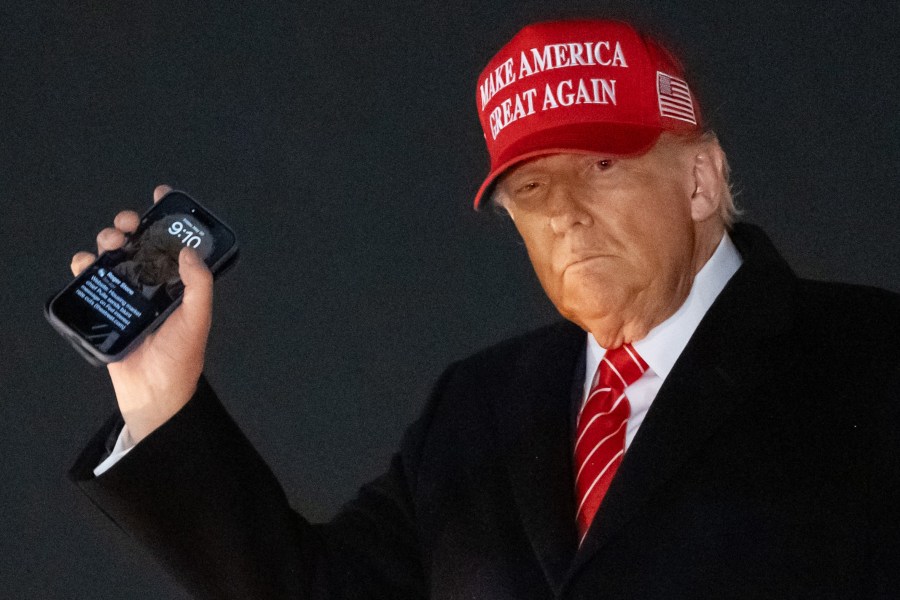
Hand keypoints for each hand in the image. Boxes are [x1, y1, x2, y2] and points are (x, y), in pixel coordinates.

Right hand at [70, 185, 213, 442]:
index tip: (161, 195)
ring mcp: (128, 294)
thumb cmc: (180, 359)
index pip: (173, 242)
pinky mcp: (106, 308)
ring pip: (112, 256)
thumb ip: (199, 286)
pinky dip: (84, 266)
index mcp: (179, 283)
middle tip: (128, 225)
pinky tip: (87, 265)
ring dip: (107, 241)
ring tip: (110, 245)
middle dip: (130, 225)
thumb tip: (189, 252)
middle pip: (138, 242)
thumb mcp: (198, 319)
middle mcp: (153, 283)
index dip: (167, 217)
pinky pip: (90, 280)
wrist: (153, 393)